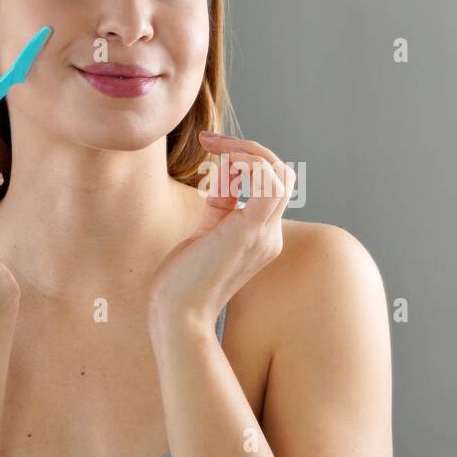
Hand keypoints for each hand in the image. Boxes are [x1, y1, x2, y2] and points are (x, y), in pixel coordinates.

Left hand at [147, 131, 295, 332]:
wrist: (177, 315)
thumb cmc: (183, 280)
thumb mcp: (205, 232)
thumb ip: (220, 204)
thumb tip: (225, 169)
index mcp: (262, 236)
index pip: (270, 184)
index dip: (243, 160)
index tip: (209, 149)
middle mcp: (271, 235)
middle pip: (280, 173)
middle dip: (246, 148)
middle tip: (208, 141)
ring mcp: (265, 234)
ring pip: (279, 173)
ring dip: (247, 150)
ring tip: (215, 150)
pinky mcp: (251, 232)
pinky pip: (268, 182)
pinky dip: (249, 162)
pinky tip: (223, 161)